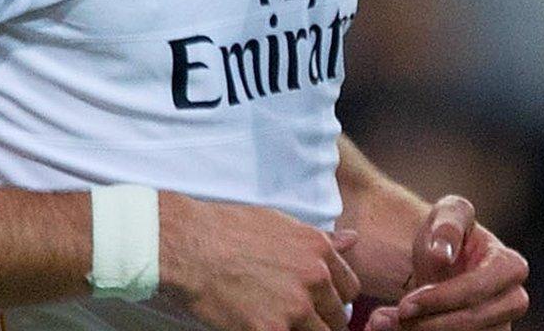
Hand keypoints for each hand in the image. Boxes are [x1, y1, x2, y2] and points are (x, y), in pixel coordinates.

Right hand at [156, 194, 361, 330]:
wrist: (190, 246)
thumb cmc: (228, 229)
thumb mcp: (281, 223)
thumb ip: (320, 240)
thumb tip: (353, 239)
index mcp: (319, 251)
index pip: (350, 289)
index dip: (335, 300)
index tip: (320, 305)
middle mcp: (314, 280)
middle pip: (338, 318)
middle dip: (322, 322)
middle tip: (299, 321)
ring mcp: (294, 308)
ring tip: (280, 324)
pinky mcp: (270, 330)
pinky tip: (258, 327)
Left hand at [364, 196, 527, 330]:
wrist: (441, 260)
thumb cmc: (446, 234)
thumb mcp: (445, 214)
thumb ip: (446, 227)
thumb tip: (441, 255)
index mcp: (510, 265)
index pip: (477, 289)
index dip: (441, 299)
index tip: (405, 304)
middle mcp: (513, 299)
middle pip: (475, 323)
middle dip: (432, 324)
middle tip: (397, 317)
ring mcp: (501, 324)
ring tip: (387, 324)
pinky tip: (394, 328)